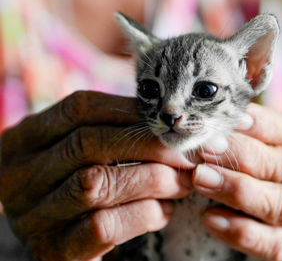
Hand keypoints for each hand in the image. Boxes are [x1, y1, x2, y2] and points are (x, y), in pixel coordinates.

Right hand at [0, 91, 193, 260]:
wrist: (63, 244)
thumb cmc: (78, 187)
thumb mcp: (79, 155)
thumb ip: (111, 133)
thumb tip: (169, 121)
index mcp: (25, 141)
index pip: (78, 108)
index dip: (129, 110)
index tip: (168, 121)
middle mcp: (20, 176)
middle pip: (88, 143)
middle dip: (149, 146)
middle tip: (187, 154)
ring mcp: (33, 216)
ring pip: (97, 183)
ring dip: (152, 179)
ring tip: (183, 182)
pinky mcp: (54, 251)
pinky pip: (103, 226)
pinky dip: (144, 214)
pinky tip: (165, 211)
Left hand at [193, 103, 281, 260]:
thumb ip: (279, 133)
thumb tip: (229, 120)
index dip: (261, 126)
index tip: (228, 119)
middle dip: (243, 157)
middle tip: (207, 148)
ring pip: (281, 205)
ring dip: (237, 191)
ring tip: (203, 178)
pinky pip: (276, 245)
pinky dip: (241, 232)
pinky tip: (213, 218)